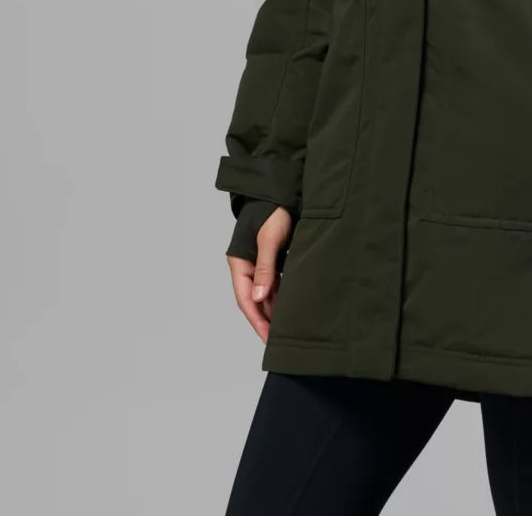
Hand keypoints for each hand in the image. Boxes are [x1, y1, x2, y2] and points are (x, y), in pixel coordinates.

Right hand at [226, 205, 292, 342]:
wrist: (283, 192)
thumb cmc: (273, 212)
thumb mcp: (269, 240)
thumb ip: (265, 268)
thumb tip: (258, 299)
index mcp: (240, 263)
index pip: (246, 299)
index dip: (256, 320)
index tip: (267, 338)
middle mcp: (248, 266)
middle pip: (255, 299)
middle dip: (265, 320)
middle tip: (278, 340)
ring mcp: (261, 263)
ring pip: (267, 292)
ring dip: (274, 309)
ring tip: (286, 328)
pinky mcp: (275, 258)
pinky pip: (276, 282)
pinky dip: (282, 295)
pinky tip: (291, 306)